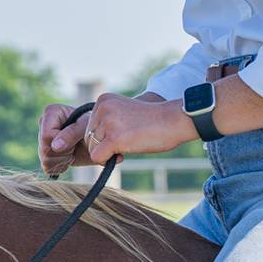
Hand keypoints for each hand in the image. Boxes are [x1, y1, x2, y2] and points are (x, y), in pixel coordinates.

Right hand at [38, 102, 93, 175]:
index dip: (60, 144)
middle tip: (75, 146)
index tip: (74, 141)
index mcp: (51, 113)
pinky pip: (47, 167)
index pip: (46, 136)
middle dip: (63, 153)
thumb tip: (54, 146)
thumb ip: (71, 134)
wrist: (97, 141)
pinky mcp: (45, 152)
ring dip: (63, 160)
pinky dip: (60, 166)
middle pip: (45, 149)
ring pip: (45, 159)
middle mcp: (43, 124)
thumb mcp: (85, 127)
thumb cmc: (92, 128)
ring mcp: (42, 139)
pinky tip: (68, 158)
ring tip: (73, 151)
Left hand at [53, 93, 197, 165]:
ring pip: (92, 148)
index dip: (103, 136)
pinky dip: (106, 161)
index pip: (90, 125)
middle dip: (104, 145)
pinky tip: (122, 156)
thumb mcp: (124, 112)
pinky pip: (96, 157)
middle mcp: (102, 108)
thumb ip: (107, 120)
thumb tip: (90, 141)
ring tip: (128, 146)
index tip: (122, 135)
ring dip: (108, 153)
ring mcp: (107, 122)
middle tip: (125, 143)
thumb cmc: (153, 120)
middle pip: (88, 137)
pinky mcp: (114, 138)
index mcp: (104, 100)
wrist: (174, 120)